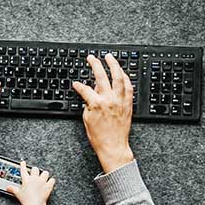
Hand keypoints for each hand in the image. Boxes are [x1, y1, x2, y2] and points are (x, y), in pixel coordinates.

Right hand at [6, 161, 56, 204]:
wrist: (34, 204)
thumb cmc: (26, 199)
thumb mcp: (17, 194)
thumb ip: (12, 189)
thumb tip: (8, 188)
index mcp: (26, 180)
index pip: (23, 170)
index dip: (23, 165)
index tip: (23, 162)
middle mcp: (34, 178)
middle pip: (35, 169)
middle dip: (35, 171)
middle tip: (35, 174)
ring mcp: (42, 181)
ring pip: (45, 173)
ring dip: (44, 175)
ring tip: (43, 178)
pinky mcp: (48, 186)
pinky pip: (52, 180)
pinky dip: (51, 181)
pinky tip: (50, 182)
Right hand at [72, 54, 135, 172]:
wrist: (113, 147)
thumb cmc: (100, 137)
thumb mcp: (87, 119)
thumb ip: (88, 104)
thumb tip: (89, 95)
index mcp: (96, 104)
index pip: (85, 89)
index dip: (78, 85)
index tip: (76, 84)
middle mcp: (109, 99)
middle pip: (101, 76)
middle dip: (95, 64)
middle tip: (91, 58)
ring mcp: (120, 100)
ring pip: (118, 77)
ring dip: (113, 65)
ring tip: (109, 57)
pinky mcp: (128, 104)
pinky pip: (128, 87)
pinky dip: (125, 78)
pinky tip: (122, 72)